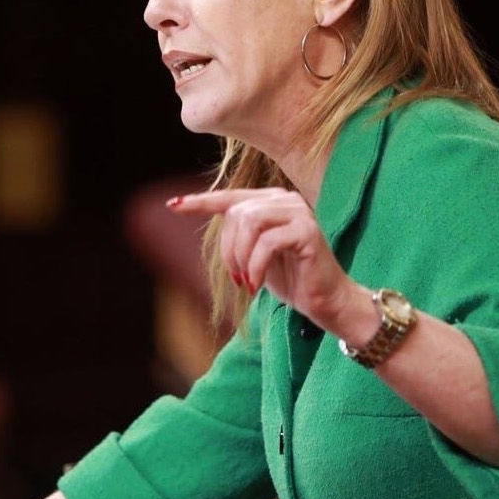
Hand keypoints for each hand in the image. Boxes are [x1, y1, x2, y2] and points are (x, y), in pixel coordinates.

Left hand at [167, 188, 363, 332]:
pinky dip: (255, 267)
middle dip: (228, 250)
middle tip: (236, 278)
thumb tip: (204, 214)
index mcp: (272, 201)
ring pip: (249, 223)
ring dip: (240, 258)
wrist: (325, 301)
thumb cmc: (290, 279)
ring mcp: (299, 213)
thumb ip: (237, 234)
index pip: (230, 197)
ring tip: (247, 282)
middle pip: (236, 213)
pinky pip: (267, 243)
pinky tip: (257, 285)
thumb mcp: (254, 255)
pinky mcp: (308, 231)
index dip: (200, 201)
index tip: (173, 204)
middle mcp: (285, 200)